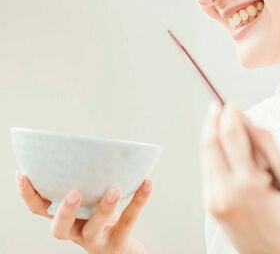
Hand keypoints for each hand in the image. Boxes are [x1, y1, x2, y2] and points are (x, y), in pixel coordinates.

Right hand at [16, 173, 151, 253]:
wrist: (123, 249)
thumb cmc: (104, 218)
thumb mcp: (90, 202)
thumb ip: (86, 181)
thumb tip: (91, 144)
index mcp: (67, 220)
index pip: (40, 210)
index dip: (29, 195)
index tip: (24, 174)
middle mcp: (77, 232)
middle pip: (61, 228)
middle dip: (65, 211)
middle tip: (74, 192)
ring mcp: (97, 239)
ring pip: (94, 228)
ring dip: (103, 208)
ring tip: (114, 190)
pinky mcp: (118, 241)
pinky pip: (129, 220)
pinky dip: (139, 200)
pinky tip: (147, 183)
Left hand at [201, 102, 279, 253]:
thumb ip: (264, 144)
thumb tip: (247, 120)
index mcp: (248, 182)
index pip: (230, 134)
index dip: (228, 113)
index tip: (232, 103)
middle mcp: (224, 191)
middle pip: (209, 142)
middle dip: (212, 119)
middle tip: (218, 106)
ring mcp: (213, 200)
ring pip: (205, 155)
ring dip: (210, 134)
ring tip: (221, 123)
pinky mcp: (209, 205)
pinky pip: (208, 170)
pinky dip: (213, 153)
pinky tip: (223, 148)